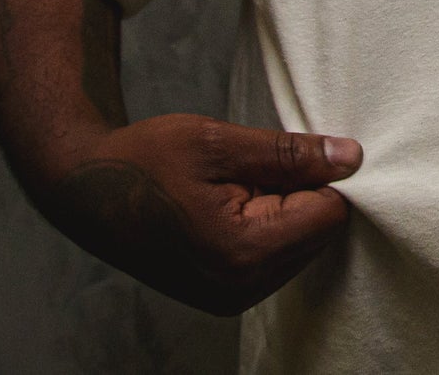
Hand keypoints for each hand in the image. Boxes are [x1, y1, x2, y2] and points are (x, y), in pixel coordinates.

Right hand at [37, 114, 362, 315]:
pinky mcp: (225, 296)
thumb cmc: (146, 158)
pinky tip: (227, 206)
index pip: (330, 213)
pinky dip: (265, 226)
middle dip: (299, 194)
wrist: (86, 190)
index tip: (281, 154)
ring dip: (281, 210)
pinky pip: (275, 258)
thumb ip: (289, 154)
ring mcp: (232, 298)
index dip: (317, 174)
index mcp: (243, 252)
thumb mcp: (218, 141)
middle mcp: (242, 288)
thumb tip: (352, 158)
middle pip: (319, 233)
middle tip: (246, 172)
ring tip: (231, 189)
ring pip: (300, 245)